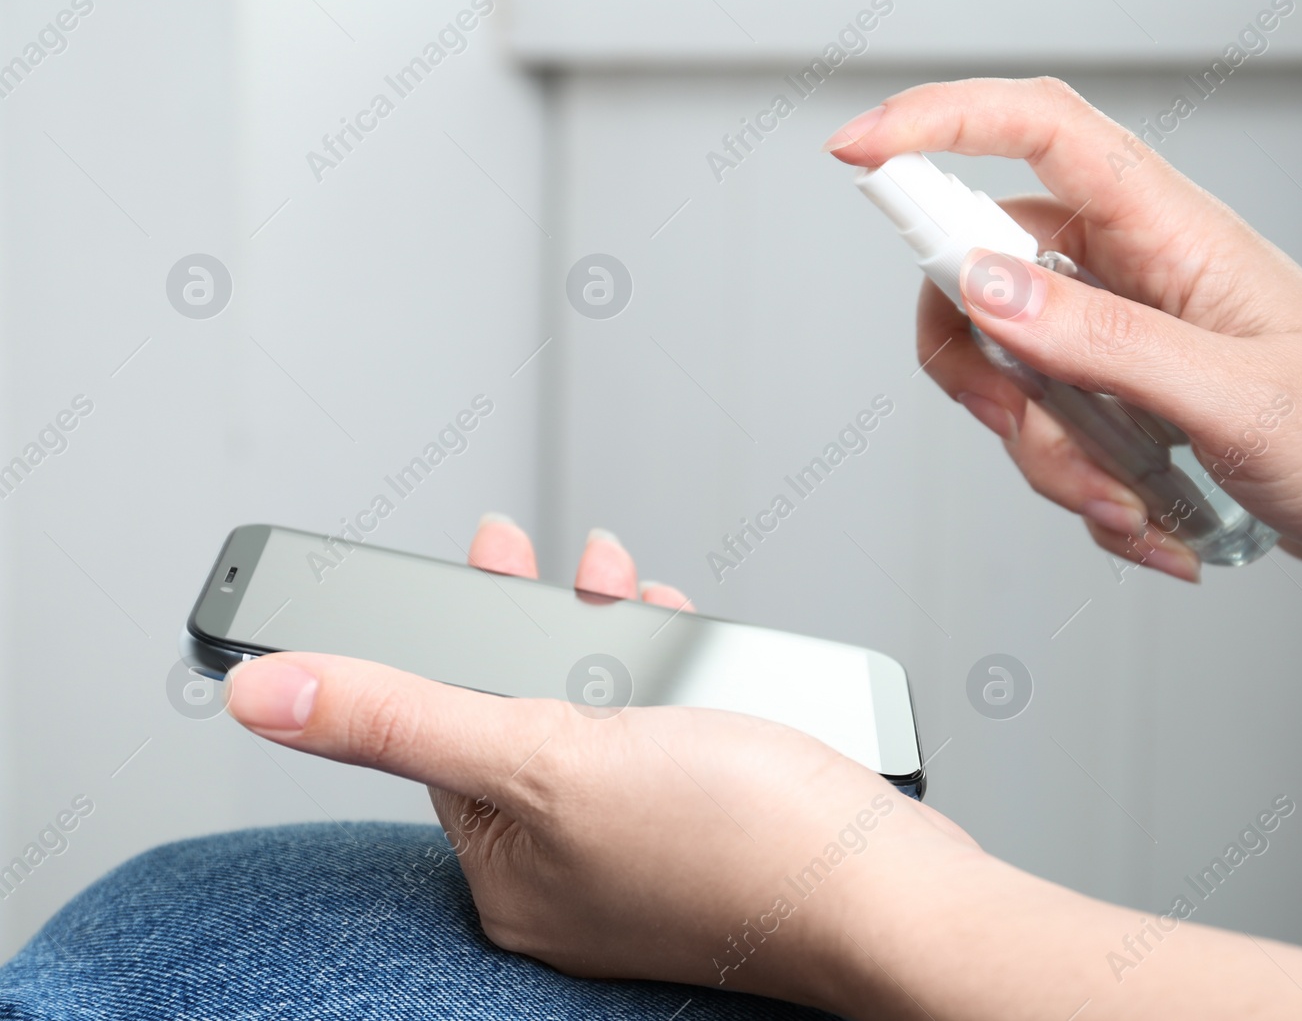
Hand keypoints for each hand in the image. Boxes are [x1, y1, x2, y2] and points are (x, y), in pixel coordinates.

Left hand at [224, 515, 977, 1010]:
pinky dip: (662, 669)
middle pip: (518, 712)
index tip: (458, 558)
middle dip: (527, 620)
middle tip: (522, 553)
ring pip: (596, 710)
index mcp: (507, 868)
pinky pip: (659, 728)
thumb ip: (402, 717)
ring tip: (614, 580)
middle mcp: (568, 867)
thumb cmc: (737, 844)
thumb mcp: (544, 758)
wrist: (893, 890)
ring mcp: (643, 845)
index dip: (442, 635)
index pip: (440, 730)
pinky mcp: (708, 819)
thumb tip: (264, 694)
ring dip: (599, 631)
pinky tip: (681, 633)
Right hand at [825, 77, 1301, 579]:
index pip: (1038, 129)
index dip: (940, 120)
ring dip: (1044, 454)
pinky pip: (1046, 429)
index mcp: (1167, 230)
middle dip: (981, 369)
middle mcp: (1130, 267)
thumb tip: (987, 288)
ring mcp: (1119, 331)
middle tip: (1020, 423)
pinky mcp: (1119, 389)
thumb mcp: (1233, 395)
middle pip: (981, 269)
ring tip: (1126, 501)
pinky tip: (1151, 518)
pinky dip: (1079, 489)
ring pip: (1008, 369)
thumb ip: (1104, 340)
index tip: (860, 152)